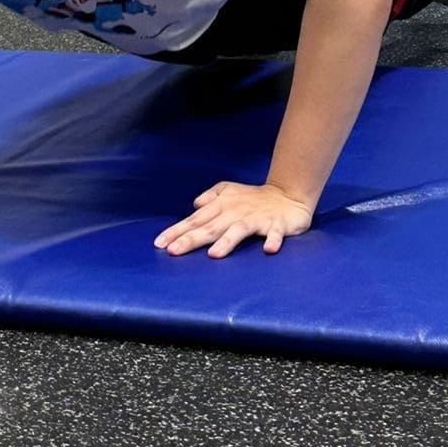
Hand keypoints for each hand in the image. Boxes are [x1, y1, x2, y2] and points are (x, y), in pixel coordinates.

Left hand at [154, 181, 312, 257]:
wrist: (288, 195)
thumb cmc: (252, 198)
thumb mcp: (228, 192)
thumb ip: (209, 198)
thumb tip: (194, 206)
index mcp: (222, 206)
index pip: (195, 220)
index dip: (177, 231)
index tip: (160, 243)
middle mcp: (235, 212)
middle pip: (211, 227)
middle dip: (191, 239)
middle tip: (173, 251)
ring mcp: (257, 219)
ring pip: (239, 230)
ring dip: (227, 242)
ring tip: (213, 254)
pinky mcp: (277, 225)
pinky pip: (275, 234)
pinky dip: (273, 241)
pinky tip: (268, 250)